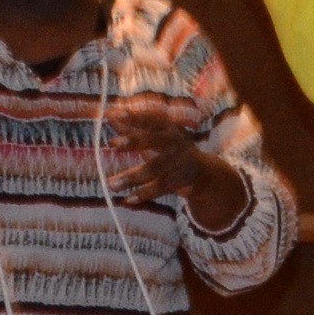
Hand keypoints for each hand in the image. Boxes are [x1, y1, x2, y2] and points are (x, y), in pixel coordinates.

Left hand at [106, 96, 247, 225]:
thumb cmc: (172, 151)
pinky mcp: (183, 180)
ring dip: (132, 177)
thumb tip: (109, 116)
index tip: (110, 115)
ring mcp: (181, 161)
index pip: (149, 119)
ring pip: (154, 169)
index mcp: (167, 127)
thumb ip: (133, 128)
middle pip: (153, 140)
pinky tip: (128, 199)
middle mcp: (175, 141)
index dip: (131, 117)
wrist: (203, 173)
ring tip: (111, 185)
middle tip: (112, 143)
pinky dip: (144, 193)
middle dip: (133, 140)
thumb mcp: (155, 137)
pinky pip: (161, 187)